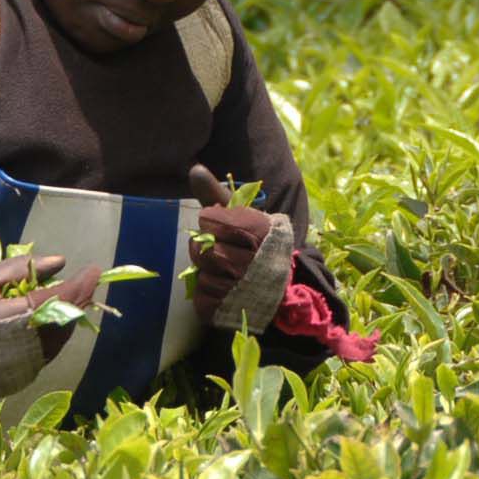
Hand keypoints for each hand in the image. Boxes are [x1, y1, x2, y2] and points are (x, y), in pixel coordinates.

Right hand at [0, 254, 101, 396]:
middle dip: (78, 301)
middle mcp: (23, 348)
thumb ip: (23, 269)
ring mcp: (20, 368)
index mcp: (14, 319)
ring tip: (66, 299)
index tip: (95, 270)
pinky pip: (43, 355)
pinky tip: (47, 321)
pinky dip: (51, 336)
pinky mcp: (15, 379)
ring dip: (66, 319)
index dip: (81, 285)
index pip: (59, 300)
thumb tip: (61, 263)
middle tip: (85, 283)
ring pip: (57, 342)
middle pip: (64, 323)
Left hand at [188, 167, 294, 332]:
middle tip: (222, 248)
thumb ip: (216, 194)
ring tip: (225, 269)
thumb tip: (193, 168)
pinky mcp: (233, 310)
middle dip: (204, 246)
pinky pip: (201, 298)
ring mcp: (243, 288)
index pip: (208, 219)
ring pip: (199, 274)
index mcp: (257, 230)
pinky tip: (223, 288)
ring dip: (206, 271)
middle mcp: (252, 260)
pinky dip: (206, 294)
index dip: (211, 220)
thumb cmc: (258, 244)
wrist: (285, 289)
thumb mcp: (243, 216)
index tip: (222, 225)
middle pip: (200, 247)